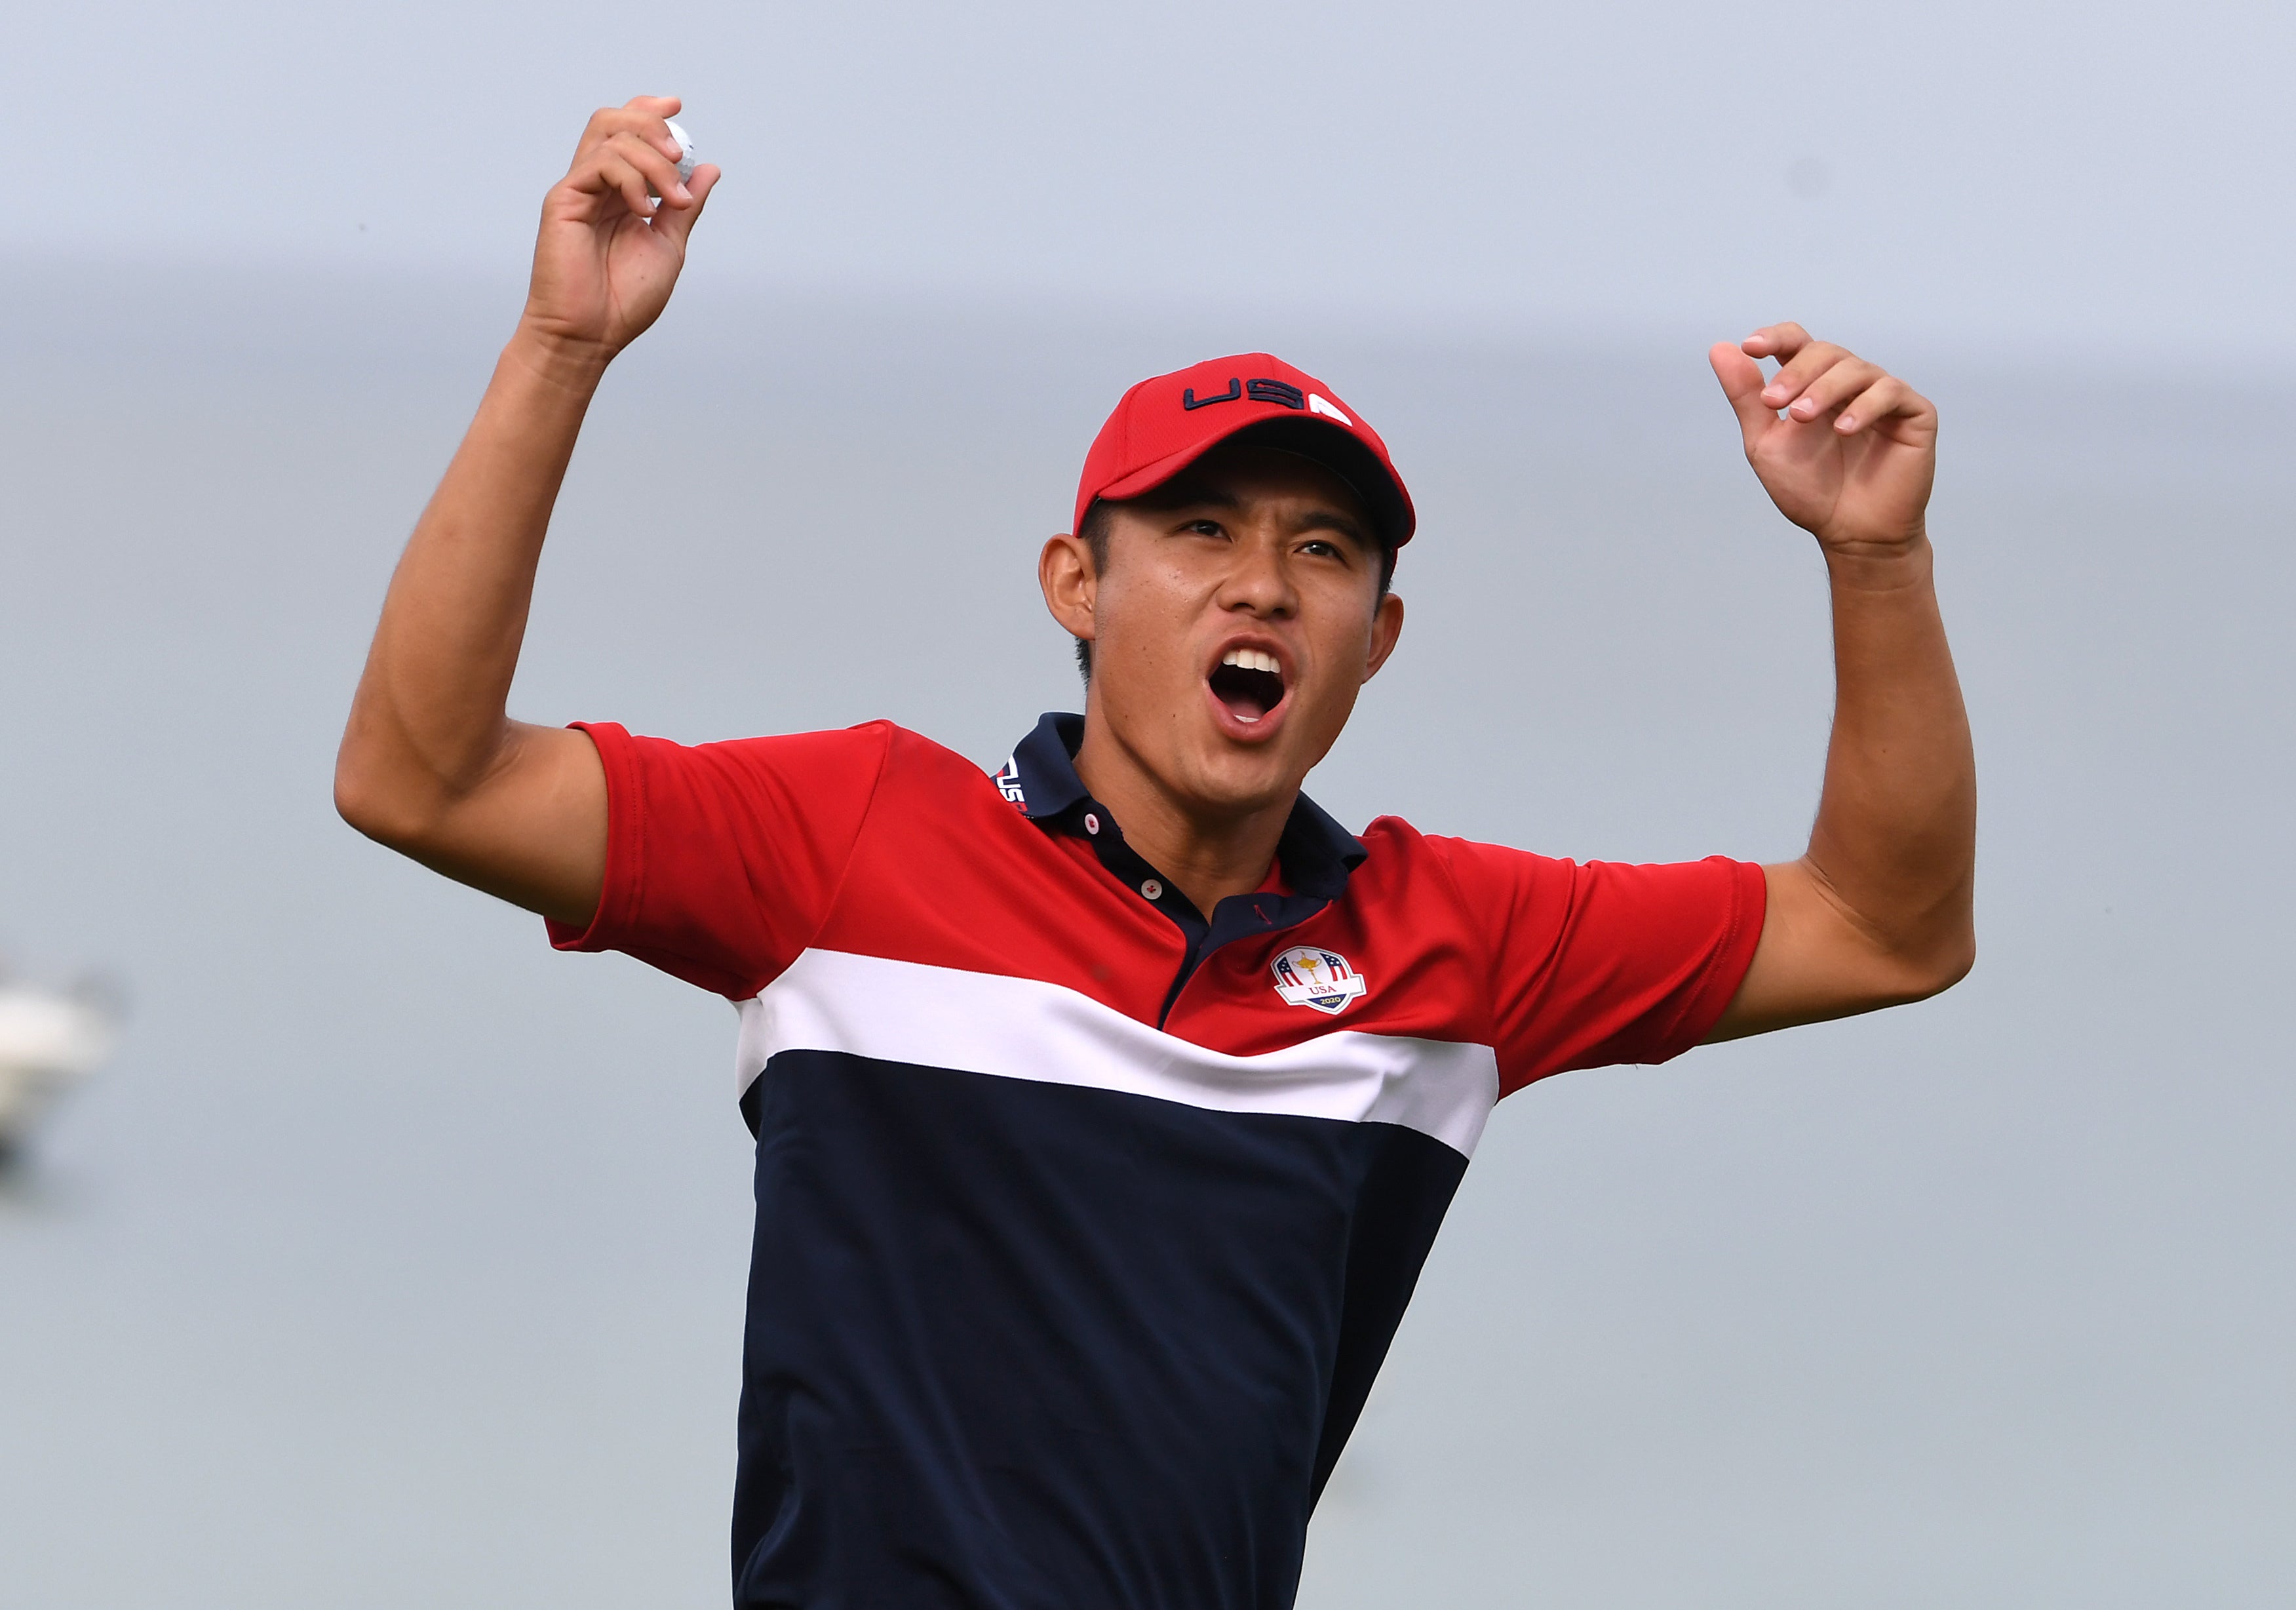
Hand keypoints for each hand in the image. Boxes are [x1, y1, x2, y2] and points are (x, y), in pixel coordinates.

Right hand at [514, 96, 721, 376]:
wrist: (590, 334)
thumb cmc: (624, 299)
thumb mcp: (668, 245)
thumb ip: (684, 206)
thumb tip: (708, 168)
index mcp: (620, 192)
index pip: (629, 133)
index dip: (650, 111)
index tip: (677, 106)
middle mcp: (597, 185)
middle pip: (616, 121)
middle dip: (652, 125)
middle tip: (678, 156)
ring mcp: (578, 190)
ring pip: (609, 134)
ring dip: (651, 158)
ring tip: (671, 199)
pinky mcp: (563, 200)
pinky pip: (599, 164)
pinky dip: (630, 179)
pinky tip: (644, 211)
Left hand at [1710, 324, 1936, 555]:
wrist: (1850, 532)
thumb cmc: (1811, 490)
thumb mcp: (1766, 443)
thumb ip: (1746, 399)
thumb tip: (1720, 349)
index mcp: (1813, 386)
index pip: (1798, 343)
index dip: (1776, 337)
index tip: (1750, 347)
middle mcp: (1849, 384)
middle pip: (1825, 352)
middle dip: (1796, 371)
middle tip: (1774, 401)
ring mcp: (1883, 396)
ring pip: (1856, 369)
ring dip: (1824, 389)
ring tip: (1802, 417)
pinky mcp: (1914, 414)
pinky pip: (1891, 392)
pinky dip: (1864, 406)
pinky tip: (1843, 429)